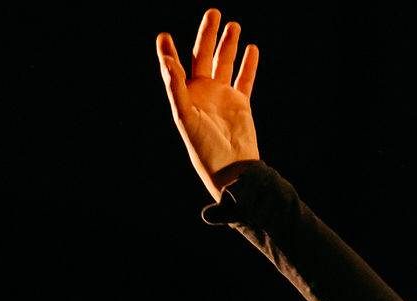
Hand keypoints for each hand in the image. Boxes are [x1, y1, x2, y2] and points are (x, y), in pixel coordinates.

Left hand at [157, 8, 259, 201]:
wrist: (231, 169)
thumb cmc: (203, 148)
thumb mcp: (185, 116)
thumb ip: (176, 87)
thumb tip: (168, 62)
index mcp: (186, 97)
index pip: (175, 68)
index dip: (168, 52)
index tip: (164, 36)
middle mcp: (203, 94)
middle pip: (203, 57)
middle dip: (207, 35)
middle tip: (213, 12)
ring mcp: (222, 98)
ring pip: (225, 64)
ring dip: (228, 44)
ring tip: (233, 25)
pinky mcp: (240, 104)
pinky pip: (244, 79)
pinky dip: (249, 65)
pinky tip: (252, 49)